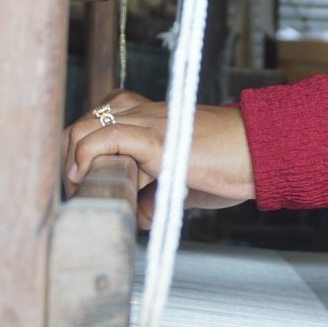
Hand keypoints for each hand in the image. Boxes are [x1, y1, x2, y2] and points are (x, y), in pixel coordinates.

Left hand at [64, 90, 254, 227]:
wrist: (260, 152)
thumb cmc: (228, 165)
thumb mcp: (182, 180)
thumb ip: (156, 192)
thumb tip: (137, 213)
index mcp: (147, 116)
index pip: (94, 122)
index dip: (77, 153)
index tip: (79, 185)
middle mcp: (143, 112)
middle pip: (83, 123)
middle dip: (67, 158)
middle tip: (77, 192)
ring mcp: (149, 121)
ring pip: (87, 126)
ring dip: (72, 160)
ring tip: (80, 189)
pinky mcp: (158, 138)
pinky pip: (109, 137)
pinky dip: (87, 155)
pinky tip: (86, 177)